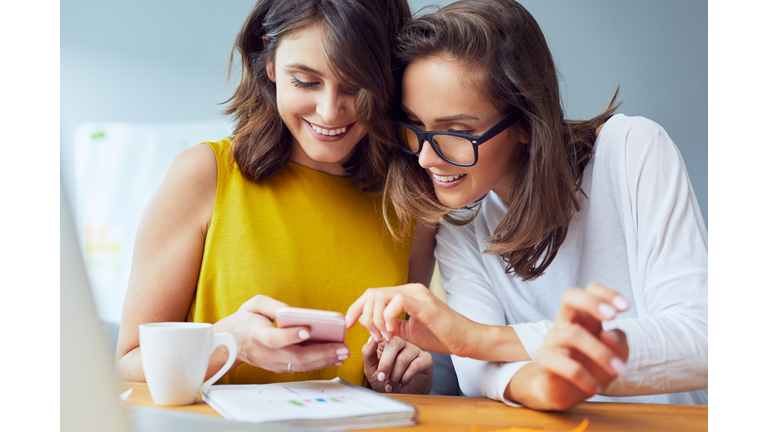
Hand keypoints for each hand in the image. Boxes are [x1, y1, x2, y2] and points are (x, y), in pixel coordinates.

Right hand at [214, 295, 349, 373]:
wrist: (229, 343)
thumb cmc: (245, 319)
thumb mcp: (254, 304)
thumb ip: (273, 305)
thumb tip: (294, 312)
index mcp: (258, 335)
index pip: (275, 339)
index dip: (291, 335)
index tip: (308, 330)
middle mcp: (266, 353)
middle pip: (295, 357)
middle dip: (321, 353)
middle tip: (342, 347)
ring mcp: (272, 363)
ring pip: (300, 366)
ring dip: (324, 360)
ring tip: (343, 353)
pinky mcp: (278, 367)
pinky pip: (300, 367)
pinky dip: (318, 363)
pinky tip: (334, 357)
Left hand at [346, 284, 481, 357]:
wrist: (467, 340)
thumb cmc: (442, 337)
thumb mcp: (410, 333)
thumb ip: (392, 327)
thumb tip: (372, 328)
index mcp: (406, 295)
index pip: (373, 294)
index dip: (356, 308)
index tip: (348, 325)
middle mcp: (410, 289)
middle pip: (372, 293)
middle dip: (363, 315)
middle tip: (373, 336)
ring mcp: (417, 294)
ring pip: (380, 296)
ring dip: (375, 319)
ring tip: (384, 336)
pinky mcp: (424, 303)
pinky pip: (395, 302)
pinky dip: (387, 319)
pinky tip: (393, 333)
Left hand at [362, 335, 432, 393]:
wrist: (401, 396)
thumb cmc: (386, 381)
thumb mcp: (371, 369)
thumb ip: (368, 354)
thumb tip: (372, 338)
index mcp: (387, 342)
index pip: (382, 335)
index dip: (376, 343)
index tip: (373, 359)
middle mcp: (402, 343)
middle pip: (394, 343)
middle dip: (385, 364)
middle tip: (381, 378)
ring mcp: (414, 350)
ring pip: (404, 358)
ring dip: (395, 375)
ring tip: (391, 386)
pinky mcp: (426, 359)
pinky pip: (416, 365)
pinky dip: (406, 377)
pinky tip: (401, 383)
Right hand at [507, 283, 629, 410]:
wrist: (566, 392)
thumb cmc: (593, 366)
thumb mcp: (616, 354)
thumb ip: (619, 341)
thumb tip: (609, 335)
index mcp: (585, 316)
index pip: (590, 291)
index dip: (606, 294)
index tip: (625, 307)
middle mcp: (566, 322)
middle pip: (569, 297)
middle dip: (591, 302)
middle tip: (612, 317)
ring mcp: (553, 339)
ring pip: (572, 334)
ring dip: (601, 352)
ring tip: (618, 369)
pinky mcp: (545, 360)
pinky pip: (564, 365)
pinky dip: (585, 378)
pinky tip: (596, 388)